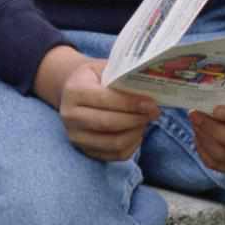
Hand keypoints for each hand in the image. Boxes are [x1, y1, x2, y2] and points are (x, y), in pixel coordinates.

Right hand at [38, 46, 159, 162]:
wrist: (73, 93)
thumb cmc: (94, 79)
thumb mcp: (104, 69)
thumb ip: (123, 76)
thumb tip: (150, 85)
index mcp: (74, 91)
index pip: (105, 100)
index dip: (131, 103)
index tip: (151, 103)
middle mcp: (70, 116)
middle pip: (109, 123)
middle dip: (136, 119)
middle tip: (154, 112)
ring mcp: (76, 136)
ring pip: (114, 143)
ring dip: (136, 132)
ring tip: (144, 121)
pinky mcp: (86, 151)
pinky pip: (116, 155)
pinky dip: (132, 145)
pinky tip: (136, 132)